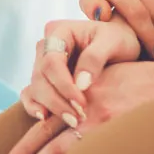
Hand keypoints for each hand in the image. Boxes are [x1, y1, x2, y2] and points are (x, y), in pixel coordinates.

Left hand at [4, 59, 153, 153]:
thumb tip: (56, 114)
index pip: (44, 127)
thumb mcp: (100, 76)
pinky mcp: (123, 140)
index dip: (25, 146)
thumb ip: (78, 93)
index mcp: (78, 99)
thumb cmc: (137, 78)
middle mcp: (86, 115)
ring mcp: (105, 130)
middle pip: (49, 147)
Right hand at [21, 18, 140, 125]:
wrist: (122, 46)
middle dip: (56, 99)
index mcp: (59, 31)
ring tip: (71, 121)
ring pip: (35, 87)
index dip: (63, 84)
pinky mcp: (45, 79)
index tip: (81, 102)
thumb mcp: (114, 42)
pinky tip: (44, 118)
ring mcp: (42, 63)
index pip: (51, 60)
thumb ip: (95, 58)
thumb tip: (80, 84)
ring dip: (50, 106)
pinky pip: (31, 93)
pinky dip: (34, 106)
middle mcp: (46, 46)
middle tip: (77, 118)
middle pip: (40, 76)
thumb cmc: (119, 39)